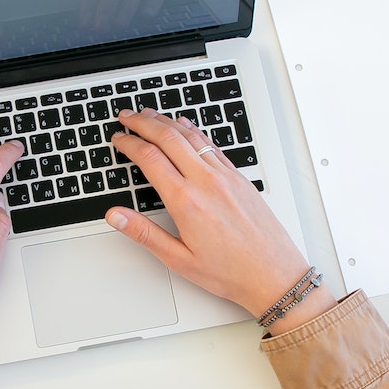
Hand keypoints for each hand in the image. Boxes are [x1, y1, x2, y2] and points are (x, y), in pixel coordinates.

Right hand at [106, 109, 335, 334]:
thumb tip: (116, 215)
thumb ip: (144, 233)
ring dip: (166, 121)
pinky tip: (185, 126)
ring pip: (191, 136)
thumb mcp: (179, 259)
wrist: (273, 274)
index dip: (129, 143)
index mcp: (186, 201)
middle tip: (127, 116)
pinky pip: (212, 145)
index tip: (118, 138)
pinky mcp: (239, 178)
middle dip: (143, 123)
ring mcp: (225, 176)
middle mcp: (206, 182)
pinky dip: (194, 131)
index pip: (150, 158)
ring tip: (149, 114)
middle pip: (168, 138)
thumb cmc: (230, 272)